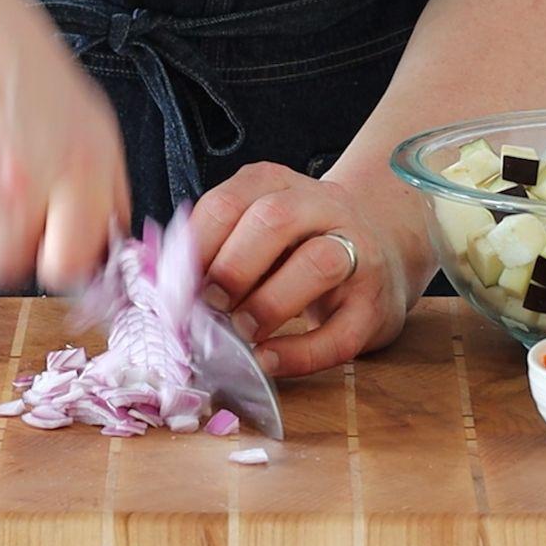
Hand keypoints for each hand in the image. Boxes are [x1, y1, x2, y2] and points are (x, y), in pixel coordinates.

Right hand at [0, 0, 129, 291]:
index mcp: (76, 173)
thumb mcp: (99, 133)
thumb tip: (112, 259)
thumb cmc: (37, 85)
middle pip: (8, 270)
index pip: (65, 267)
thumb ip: (110, 199)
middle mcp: (19, 180)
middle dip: (13, 253)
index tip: (54, 249)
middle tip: (14, 218)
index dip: (59, 264)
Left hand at [191, 162, 415, 376]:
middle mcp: (324, 208)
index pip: (228, 202)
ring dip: (268, 303)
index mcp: (279, 186)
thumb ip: (216, 247)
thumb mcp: (259, 232)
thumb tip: (163, 287)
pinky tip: (268, 360)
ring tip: (241, 330)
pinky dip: (299, 353)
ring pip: (319, 263)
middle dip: (232, 267)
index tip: (176, 285)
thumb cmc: (300, 248)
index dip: (196, 245)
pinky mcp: (375, 305)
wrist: (383, 254)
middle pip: (275, 219)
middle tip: (209, 306)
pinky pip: (340, 333)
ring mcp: (357, 253)